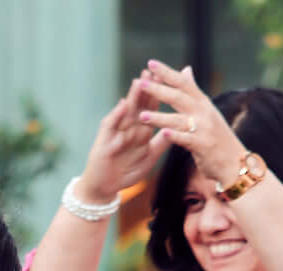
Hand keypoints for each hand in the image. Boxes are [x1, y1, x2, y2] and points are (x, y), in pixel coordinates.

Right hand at [80, 86, 173, 202]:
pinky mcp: (105, 139)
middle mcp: (129, 127)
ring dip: (133, 96)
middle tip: (154, 71)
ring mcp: (116, 131)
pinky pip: (111, 124)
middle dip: (147, 88)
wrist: (105, 187)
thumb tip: (177, 128)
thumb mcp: (149, 158)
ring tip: (140, 81)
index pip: (151, 108)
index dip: (160, 94)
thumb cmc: (126, 172)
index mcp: (141, 130)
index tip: (170, 80)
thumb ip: (161, 143)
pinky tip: (124, 104)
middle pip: (139, 104)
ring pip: (126, 110)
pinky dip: (117, 114)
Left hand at [134, 61, 244, 185]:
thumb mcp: (207, 110)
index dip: (167, 72)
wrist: (234, 162)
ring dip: (159, 117)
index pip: (183, 83)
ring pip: (178, 120)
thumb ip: (193, 91)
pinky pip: (186, 139)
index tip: (151, 62)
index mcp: (202, 102)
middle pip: (178, 97)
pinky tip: (163, 133)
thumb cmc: (217, 136)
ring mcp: (204, 128)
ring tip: (141, 115)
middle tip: (141, 83)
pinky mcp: (203, 145)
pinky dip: (175, 136)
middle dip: (158, 90)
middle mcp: (204, 112)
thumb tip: (186, 69)